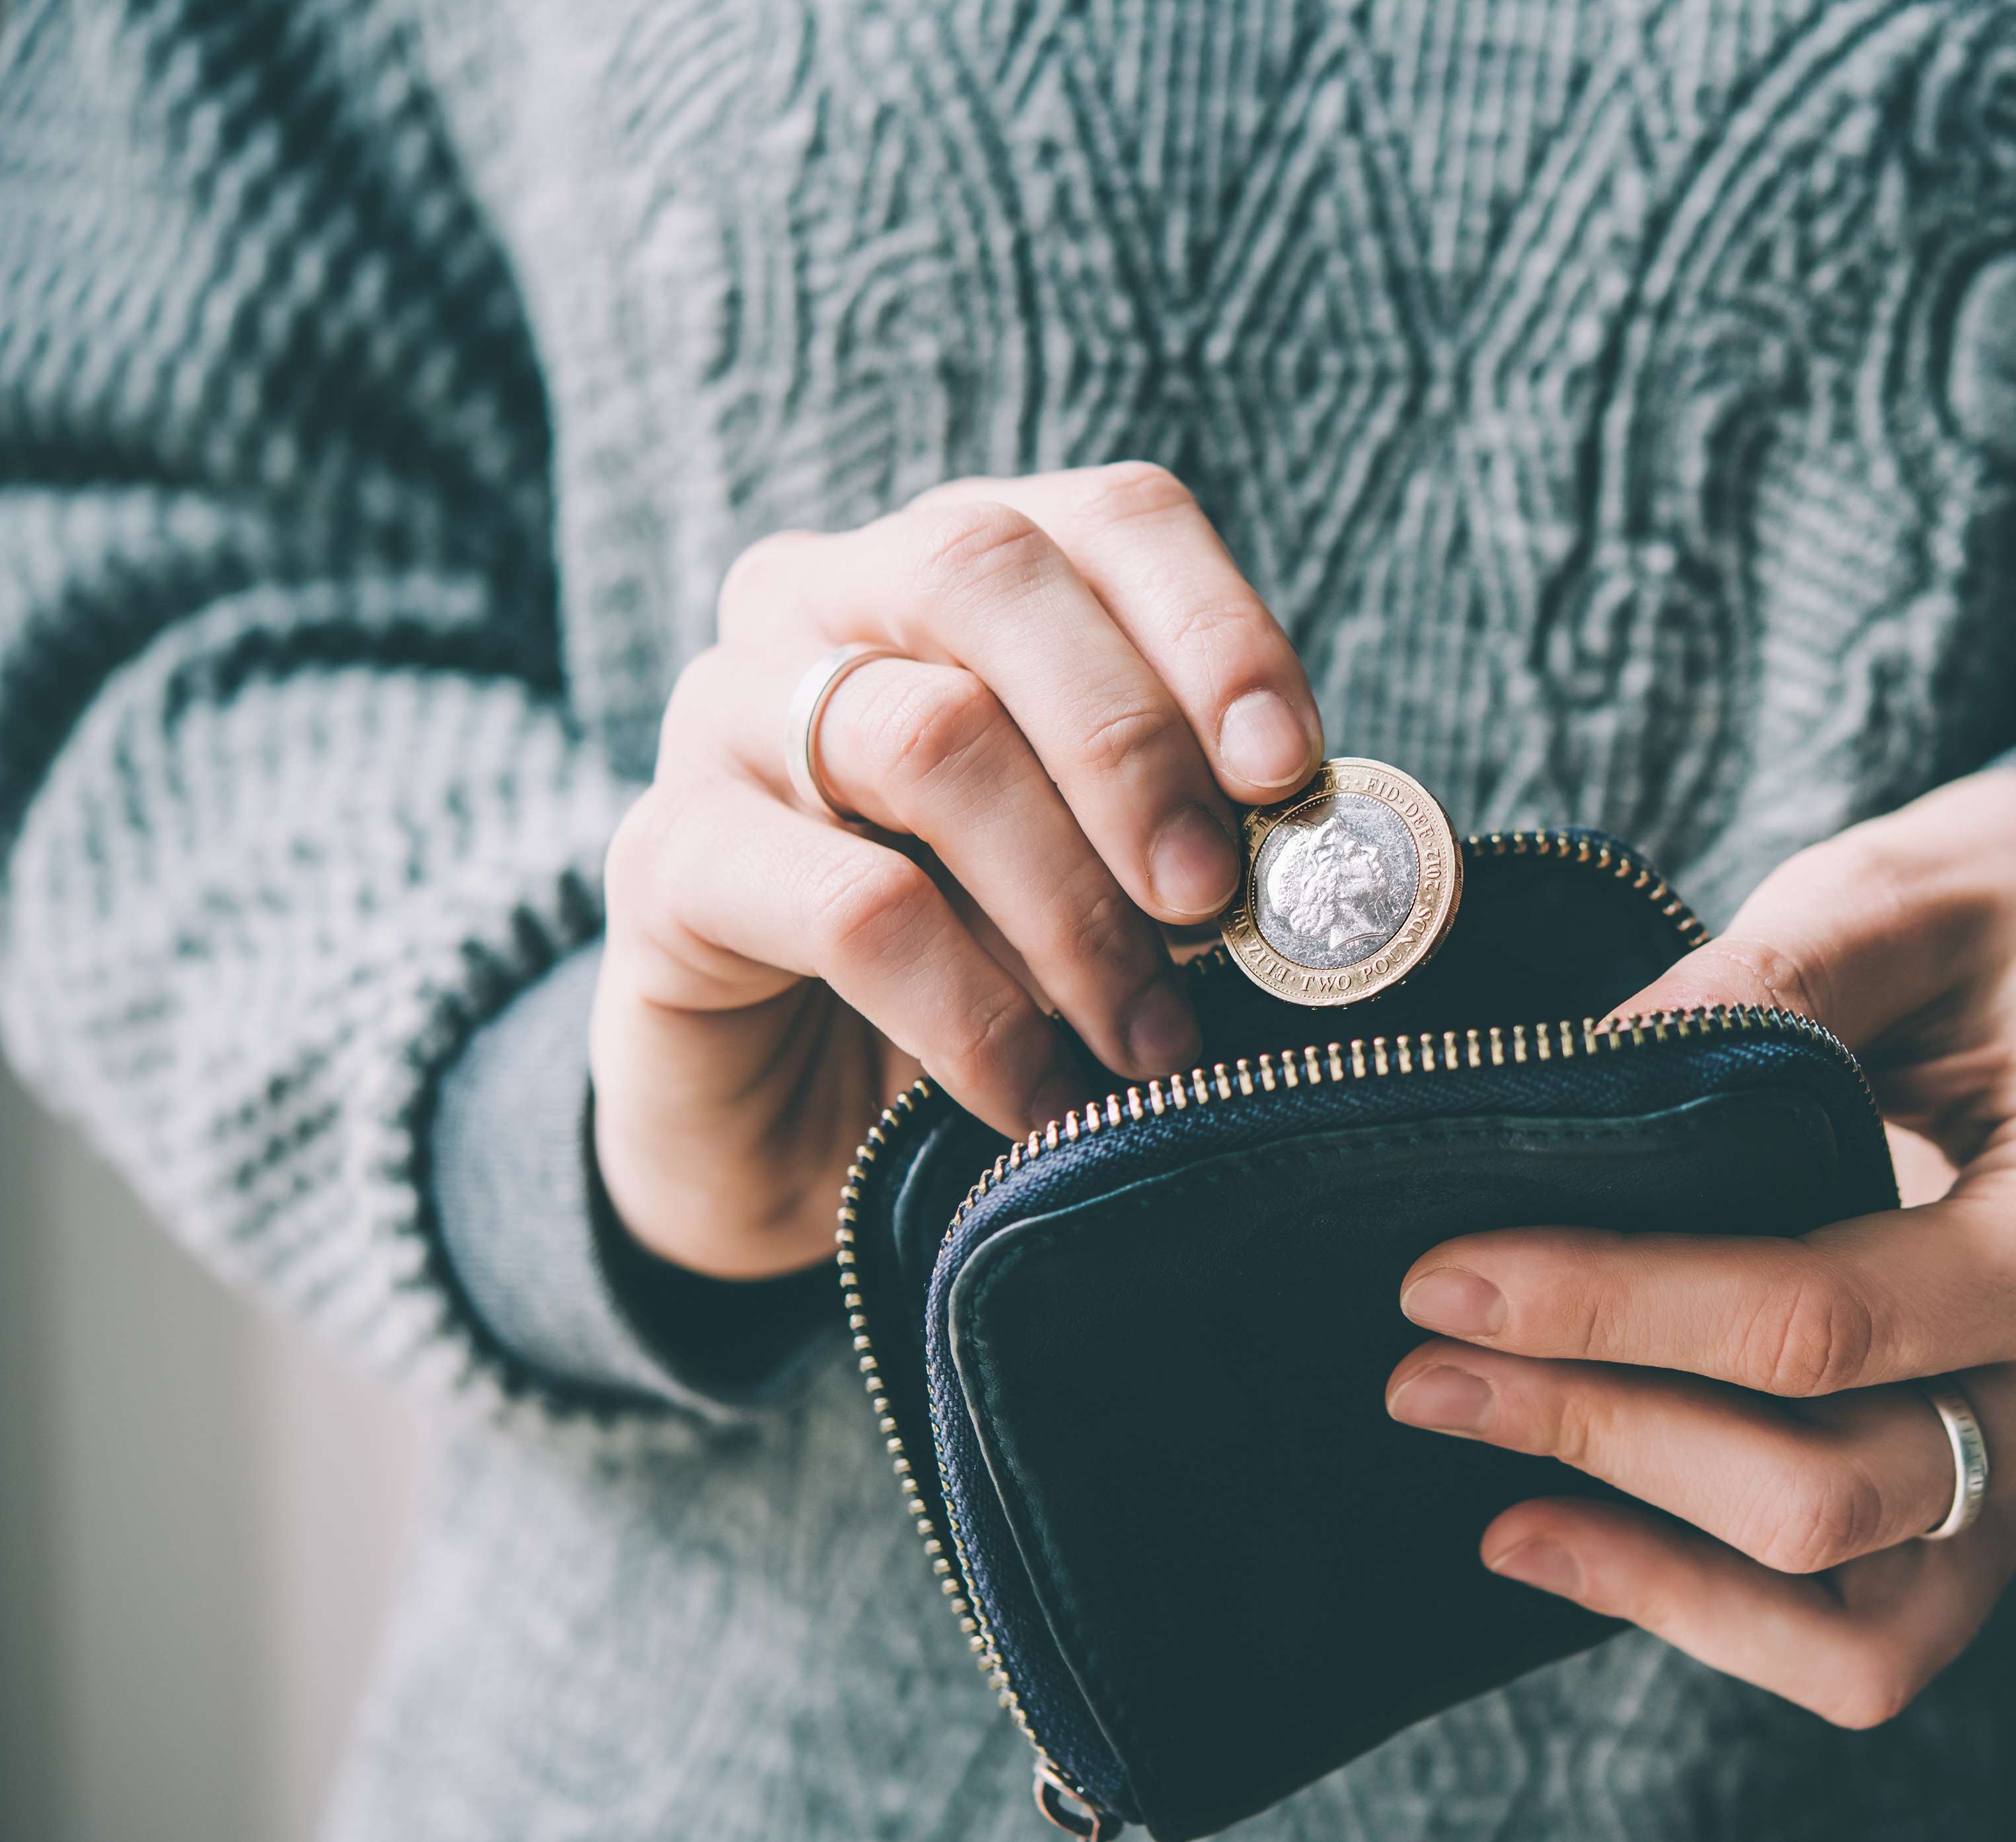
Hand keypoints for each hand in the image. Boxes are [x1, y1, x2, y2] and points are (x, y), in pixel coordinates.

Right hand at [593, 465, 1320, 1278]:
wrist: (792, 1129)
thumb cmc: (985, 969)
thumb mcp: (1106, 878)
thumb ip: (1198, 829)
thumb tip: (1330, 855)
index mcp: (967, 567)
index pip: (1110, 517)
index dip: (1215, 627)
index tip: (1287, 769)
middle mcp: (827, 597)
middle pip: (992, 572)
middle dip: (1133, 744)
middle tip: (1213, 901)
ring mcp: (723, 712)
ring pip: (927, 736)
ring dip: (1071, 905)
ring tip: (1149, 1038)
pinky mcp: (663, 859)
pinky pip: (849, 909)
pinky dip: (973, 1013)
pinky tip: (1039, 1099)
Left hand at [1383, 768, 2015, 1725]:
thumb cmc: (2014, 913)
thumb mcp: (1903, 893)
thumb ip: (1765, 980)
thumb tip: (1572, 1080)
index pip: (1827, 1320)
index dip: (1616, 1310)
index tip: (1446, 1275)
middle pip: (1825, 1490)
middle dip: (1601, 1430)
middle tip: (1423, 1363)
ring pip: (1849, 1621)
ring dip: (1643, 1551)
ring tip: (1478, 1468)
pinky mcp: (2002, 1511)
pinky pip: (1861, 1637)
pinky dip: (1704, 1608)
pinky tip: (1553, 1533)